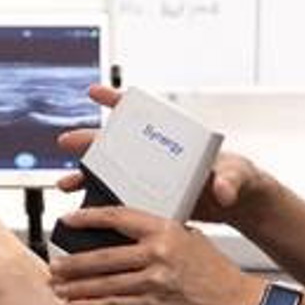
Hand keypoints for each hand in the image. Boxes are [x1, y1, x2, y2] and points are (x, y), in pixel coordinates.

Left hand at [47, 206, 261, 304]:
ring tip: (57, 288)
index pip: (118, 216)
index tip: (67, 220)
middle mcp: (159, 251)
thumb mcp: (190, 240)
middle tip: (53, 266)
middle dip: (72, 263)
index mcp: (166, 229)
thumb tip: (126, 235)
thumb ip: (159, 236)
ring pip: (105, 283)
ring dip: (76, 287)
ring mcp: (156, 280)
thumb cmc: (216, 273)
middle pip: (103, 255)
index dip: (88, 218)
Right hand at [55, 84, 277, 228]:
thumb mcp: (237, 174)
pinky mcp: (150, 203)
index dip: (117, 101)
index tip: (94, 91)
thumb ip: (230, 179)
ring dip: (86, 177)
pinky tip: (84, 213)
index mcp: (174, 140)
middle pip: (117, 144)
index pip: (143, 114)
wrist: (239, 206)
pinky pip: (119, 201)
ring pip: (111, 175)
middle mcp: (157, 157)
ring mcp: (151, 180)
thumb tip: (222, 189)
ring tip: (66, 184)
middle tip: (66, 140)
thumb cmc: (239, 179)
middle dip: (89, 141)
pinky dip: (99, 206)